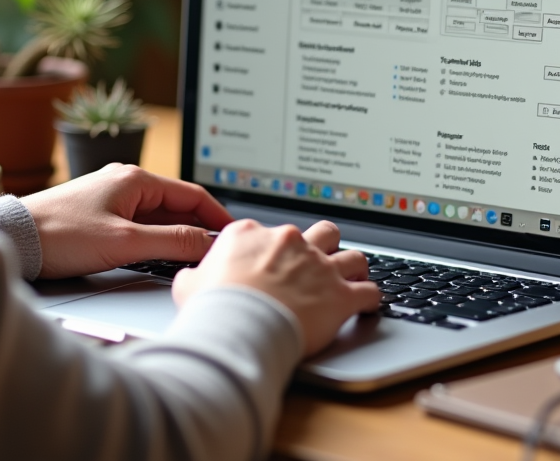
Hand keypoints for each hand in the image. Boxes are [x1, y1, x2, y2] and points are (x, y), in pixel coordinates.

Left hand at [21, 164, 232, 278]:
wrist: (13, 240)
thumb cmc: (60, 235)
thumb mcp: (126, 242)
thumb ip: (172, 242)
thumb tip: (207, 243)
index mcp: (136, 179)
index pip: (193, 195)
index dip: (217, 217)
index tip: (233, 236)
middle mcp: (126, 183)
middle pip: (177, 206)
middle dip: (198, 229)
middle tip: (215, 254)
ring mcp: (112, 198)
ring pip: (158, 217)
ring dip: (176, 236)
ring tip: (192, 260)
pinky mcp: (99, 214)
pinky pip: (140, 224)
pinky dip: (155, 240)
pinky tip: (159, 258)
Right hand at [172, 219, 380, 355]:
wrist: (239, 327)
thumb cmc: (213, 307)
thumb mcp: (189, 285)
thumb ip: (196, 276)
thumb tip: (192, 278)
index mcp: (253, 234)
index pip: (270, 233)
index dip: (274, 251)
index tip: (274, 266)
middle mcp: (290, 242)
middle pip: (322, 232)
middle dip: (324, 246)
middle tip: (319, 264)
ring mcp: (319, 267)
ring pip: (353, 256)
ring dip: (353, 268)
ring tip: (352, 279)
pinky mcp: (340, 295)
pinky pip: (370, 291)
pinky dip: (370, 299)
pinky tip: (367, 306)